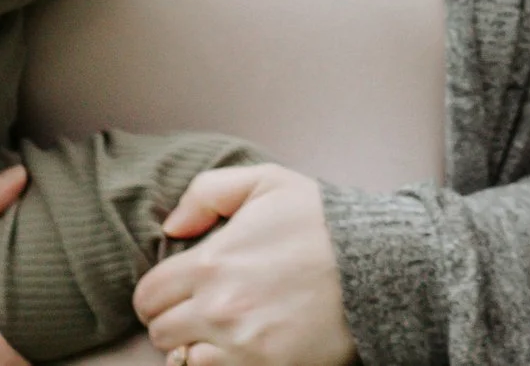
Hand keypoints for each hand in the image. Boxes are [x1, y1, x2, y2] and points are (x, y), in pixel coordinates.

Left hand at [136, 165, 354, 365]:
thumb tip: (172, 227)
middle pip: (161, 334)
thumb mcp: (267, 182)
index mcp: (211, 263)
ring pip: (185, 361)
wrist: (382, 265)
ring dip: (198, 346)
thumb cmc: (324, 222)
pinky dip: (224, 363)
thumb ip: (208, 193)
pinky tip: (244, 345)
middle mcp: (218, 310)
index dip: (161, 291)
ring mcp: (242, 346)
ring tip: (226, 328)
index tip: (181, 287)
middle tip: (204, 307)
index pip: (147, 296)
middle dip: (176, 319)